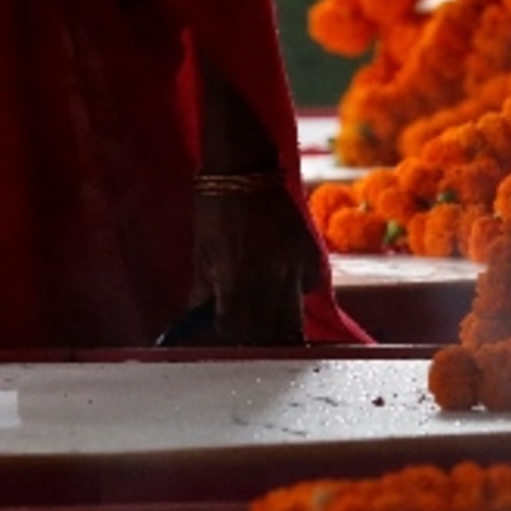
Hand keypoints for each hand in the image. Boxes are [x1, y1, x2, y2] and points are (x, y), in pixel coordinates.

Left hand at [188, 183, 323, 345]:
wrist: (246, 169)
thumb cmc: (215, 210)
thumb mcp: (202, 253)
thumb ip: (203, 293)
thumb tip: (197, 324)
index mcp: (237, 279)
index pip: (235, 331)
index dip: (227, 337)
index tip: (222, 337)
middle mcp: (271, 279)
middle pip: (270, 335)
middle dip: (255, 341)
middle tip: (245, 337)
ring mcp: (296, 269)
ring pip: (293, 322)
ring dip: (277, 328)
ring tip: (262, 323)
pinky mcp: (313, 259)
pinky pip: (306, 293)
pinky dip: (293, 298)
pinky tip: (277, 288)